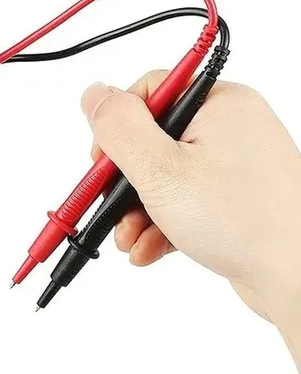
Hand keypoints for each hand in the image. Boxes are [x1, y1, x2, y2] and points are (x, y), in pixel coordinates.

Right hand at [83, 74, 300, 365]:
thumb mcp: (160, 170)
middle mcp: (229, 126)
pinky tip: (149, 247)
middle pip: (151, 138)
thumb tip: (94, 95)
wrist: (298, 281)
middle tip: (111, 204)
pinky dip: (161, 222)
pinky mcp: (232, 196)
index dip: (117, 126)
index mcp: (218, 104)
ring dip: (137, 209)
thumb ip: (119, 128)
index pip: (149, 92)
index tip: (103, 161)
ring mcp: (233, 163)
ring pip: (164, 174)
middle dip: (125, 181)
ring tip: (128, 237)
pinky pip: (183, 199)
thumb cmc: (244, 224)